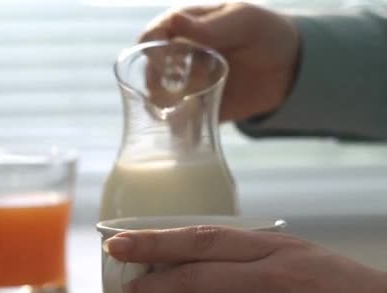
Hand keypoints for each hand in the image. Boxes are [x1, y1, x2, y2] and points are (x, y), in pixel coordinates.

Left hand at [103, 226, 386, 292]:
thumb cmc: (336, 284)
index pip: (201, 239)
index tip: (118, 245)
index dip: (155, 242)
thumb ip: (245, 254)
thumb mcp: (293, 254)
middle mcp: (272, 278)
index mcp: (271, 248)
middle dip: (150, 288)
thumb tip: (188, 259)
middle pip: (195, 279)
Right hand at [140, 3, 299, 121]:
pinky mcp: (195, 109)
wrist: (288, 68)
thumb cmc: (263, 33)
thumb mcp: (242, 22)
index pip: (150, 38)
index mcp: (181, 28)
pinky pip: (175, 122)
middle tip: (194, 80)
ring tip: (198, 97)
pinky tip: (193, 121)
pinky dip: (178, 125)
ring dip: (170, 102)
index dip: (153, 50)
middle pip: (150, 72)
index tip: (170, 61)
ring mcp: (183, 85)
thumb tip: (174, 21)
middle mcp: (175, 57)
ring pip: (157, 98)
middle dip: (164, 79)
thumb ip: (208, 26)